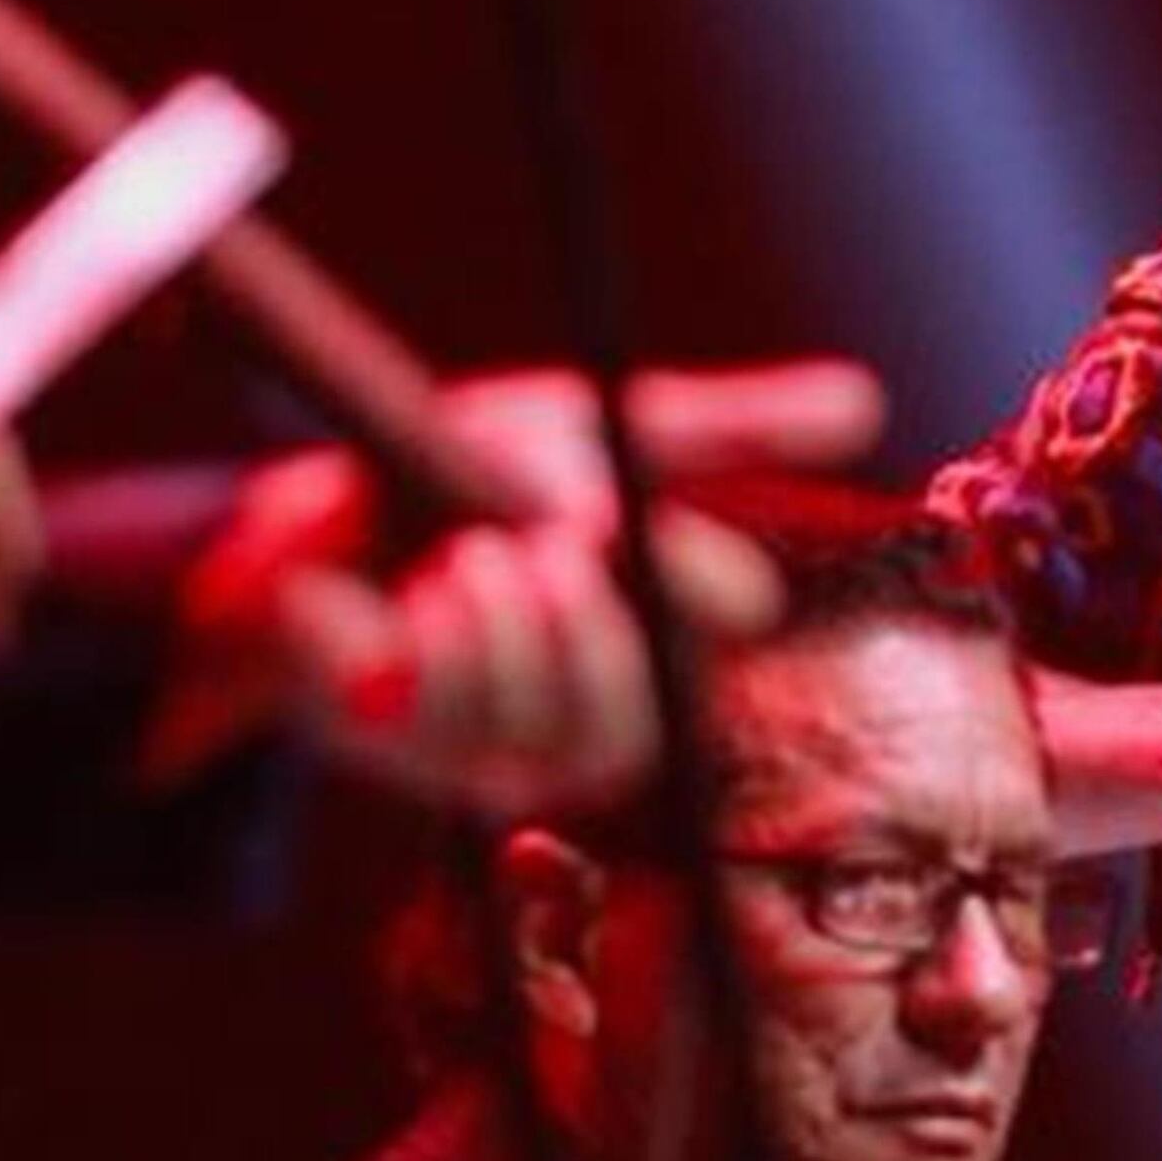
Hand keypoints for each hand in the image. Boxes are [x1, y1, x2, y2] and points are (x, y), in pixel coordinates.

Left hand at [165, 357, 886, 814]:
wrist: (296, 505)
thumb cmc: (451, 475)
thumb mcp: (589, 428)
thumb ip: (721, 427)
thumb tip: (866, 404)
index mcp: (646, 647)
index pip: (705, 656)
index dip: (681, 591)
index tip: (616, 526)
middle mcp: (582, 721)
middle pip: (626, 715)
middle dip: (577, 620)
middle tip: (529, 545)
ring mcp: (493, 753)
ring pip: (533, 722)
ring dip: (494, 621)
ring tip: (458, 557)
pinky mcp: (404, 757)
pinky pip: (432, 721)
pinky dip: (412, 642)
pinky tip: (390, 598)